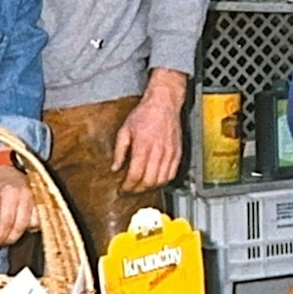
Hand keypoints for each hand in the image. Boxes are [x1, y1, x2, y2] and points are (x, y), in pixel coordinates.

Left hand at [0, 165, 38, 248]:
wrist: (11, 171)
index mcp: (10, 192)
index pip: (6, 221)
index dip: (0, 236)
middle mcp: (25, 195)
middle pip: (20, 226)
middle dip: (9, 238)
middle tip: (0, 243)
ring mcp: (36, 199)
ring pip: (31, 225)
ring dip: (20, 232)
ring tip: (9, 233)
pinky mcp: (42, 203)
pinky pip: (38, 221)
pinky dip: (30, 227)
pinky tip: (20, 225)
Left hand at [111, 72, 186, 192]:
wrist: (163, 103)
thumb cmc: (145, 114)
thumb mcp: (125, 130)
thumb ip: (119, 151)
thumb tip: (115, 167)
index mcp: (143, 147)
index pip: (135, 175)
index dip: (128, 186)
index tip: (122, 188)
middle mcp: (158, 152)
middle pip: (148, 181)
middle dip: (138, 190)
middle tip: (130, 190)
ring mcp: (170, 153)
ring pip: (161, 181)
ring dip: (150, 187)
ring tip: (141, 186)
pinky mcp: (177, 153)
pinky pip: (172, 174)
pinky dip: (163, 181)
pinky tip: (155, 180)